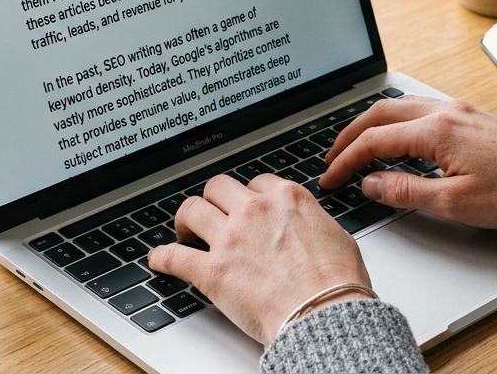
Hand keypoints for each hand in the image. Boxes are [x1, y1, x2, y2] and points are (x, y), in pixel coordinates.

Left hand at [148, 174, 370, 344]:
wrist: (325, 313)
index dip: (249, 196)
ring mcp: (231, 238)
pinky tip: (159, 259)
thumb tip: (306, 228)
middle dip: (214, 199)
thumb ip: (311, 221)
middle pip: (218, 187)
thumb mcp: (334, 234)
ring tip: (184, 231)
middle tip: (211, 213)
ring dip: (185, 220)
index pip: (257, 182)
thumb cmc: (337, 282)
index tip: (245, 206)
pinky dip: (162, 257)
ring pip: (191, 210)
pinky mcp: (212, 271)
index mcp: (286, 198)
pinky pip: (173, 256)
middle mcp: (255, 210)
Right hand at [320, 96, 496, 230]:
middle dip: (350, 135)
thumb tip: (371, 184)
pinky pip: (419, 108)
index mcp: (436, 130)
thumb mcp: (455, 203)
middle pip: (381, 114)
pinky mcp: (468, 116)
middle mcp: (444, 111)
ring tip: (356, 148)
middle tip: (332, 159)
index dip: (346, 160)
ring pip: (399, 106)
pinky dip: (395, 121)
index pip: (375, 140)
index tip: (331, 178)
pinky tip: (396, 139)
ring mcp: (457, 110)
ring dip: (372, 125)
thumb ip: (406, 191)